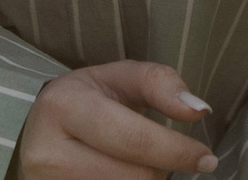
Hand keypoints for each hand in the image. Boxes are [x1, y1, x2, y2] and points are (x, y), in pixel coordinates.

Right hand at [18, 61, 215, 179]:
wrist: (41, 132)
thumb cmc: (87, 101)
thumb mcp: (119, 78)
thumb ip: (159, 83)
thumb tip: (197, 110)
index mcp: (63, 107)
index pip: (134, 140)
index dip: (178, 151)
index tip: (206, 157)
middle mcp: (48, 154)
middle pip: (137, 176)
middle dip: (161, 166)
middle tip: (160, 153)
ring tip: (132, 162)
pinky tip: (123, 175)